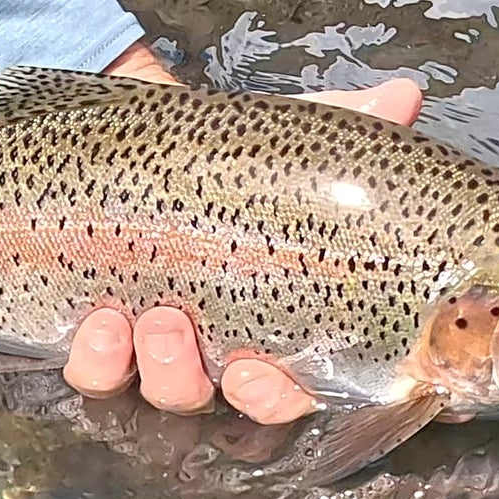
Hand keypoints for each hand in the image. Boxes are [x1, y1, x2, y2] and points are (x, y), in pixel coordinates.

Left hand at [63, 44, 423, 423]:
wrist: (133, 137)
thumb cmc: (223, 156)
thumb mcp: (282, 141)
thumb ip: (344, 123)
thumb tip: (405, 95)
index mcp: (270, 321)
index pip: (286, 390)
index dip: (275, 396)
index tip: (254, 372)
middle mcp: (211, 350)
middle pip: (215, 403)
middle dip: (199, 380)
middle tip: (188, 334)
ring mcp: (150, 349)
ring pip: (157, 392)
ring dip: (158, 369)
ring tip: (150, 316)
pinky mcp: (95, 336)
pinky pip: (93, 374)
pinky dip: (94, 359)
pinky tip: (99, 320)